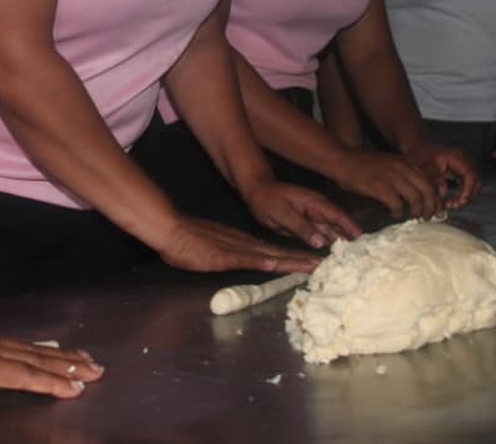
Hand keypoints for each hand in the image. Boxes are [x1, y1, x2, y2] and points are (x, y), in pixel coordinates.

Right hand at [0, 298, 103, 399]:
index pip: (17, 349)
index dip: (43, 354)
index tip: (66, 356)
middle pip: (35, 353)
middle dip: (66, 360)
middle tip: (94, 365)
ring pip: (38, 362)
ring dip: (67, 369)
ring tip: (92, 373)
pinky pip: (25, 377)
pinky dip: (50, 382)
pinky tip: (69, 388)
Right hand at [152, 214, 320, 274]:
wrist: (171, 230)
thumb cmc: (188, 241)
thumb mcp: (215, 250)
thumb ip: (231, 255)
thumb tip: (247, 261)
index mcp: (243, 245)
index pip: (275, 252)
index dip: (295, 257)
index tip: (313, 262)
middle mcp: (244, 245)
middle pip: (278, 254)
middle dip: (302, 260)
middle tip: (325, 266)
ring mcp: (234, 249)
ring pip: (267, 256)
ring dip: (290, 261)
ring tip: (311, 266)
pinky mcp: (221, 255)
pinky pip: (243, 259)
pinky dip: (259, 262)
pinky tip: (273, 264)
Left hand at [240, 179, 361, 246]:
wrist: (255, 191)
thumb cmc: (266, 199)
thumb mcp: (281, 213)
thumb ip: (301, 226)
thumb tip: (321, 242)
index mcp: (315, 203)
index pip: (337, 216)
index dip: (351, 227)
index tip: (363, 239)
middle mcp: (318, 211)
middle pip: (338, 226)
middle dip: (351, 239)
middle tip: (363, 256)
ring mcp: (313, 218)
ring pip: (331, 233)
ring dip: (341, 245)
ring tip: (353, 260)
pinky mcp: (307, 226)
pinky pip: (320, 236)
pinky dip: (328, 245)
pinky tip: (335, 257)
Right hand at [334, 150, 442, 218]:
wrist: (341, 159)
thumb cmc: (362, 164)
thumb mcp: (388, 164)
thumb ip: (402, 174)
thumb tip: (414, 193)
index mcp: (406, 162)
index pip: (430, 180)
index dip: (436, 197)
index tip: (436, 208)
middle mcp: (403, 168)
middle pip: (429, 190)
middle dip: (431, 207)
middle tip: (428, 217)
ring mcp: (392, 177)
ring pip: (416, 198)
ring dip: (417, 212)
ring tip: (413, 218)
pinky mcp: (380, 187)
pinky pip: (398, 205)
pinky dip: (398, 213)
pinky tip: (394, 214)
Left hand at [404, 143, 480, 207]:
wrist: (417, 150)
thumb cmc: (421, 156)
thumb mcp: (425, 167)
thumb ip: (434, 180)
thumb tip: (443, 192)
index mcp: (457, 157)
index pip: (471, 175)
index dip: (468, 190)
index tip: (461, 200)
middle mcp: (464, 160)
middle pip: (475, 181)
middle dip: (467, 195)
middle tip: (455, 205)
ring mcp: (464, 165)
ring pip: (473, 185)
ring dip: (464, 196)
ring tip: (452, 204)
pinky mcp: (460, 170)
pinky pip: (467, 184)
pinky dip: (461, 194)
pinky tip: (452, 200)